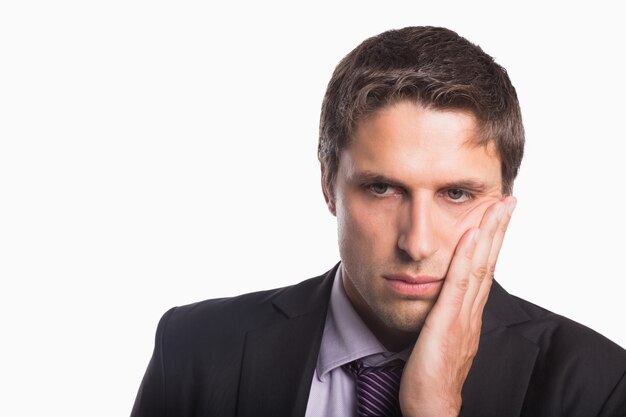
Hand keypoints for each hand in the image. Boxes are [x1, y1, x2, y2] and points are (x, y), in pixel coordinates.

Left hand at [399, 196, 516, 416]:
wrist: (430, 407)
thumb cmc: (430, 375)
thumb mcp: (440, 337)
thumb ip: (445, 315)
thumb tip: (441, 296)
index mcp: (469, 313)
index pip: (483, 269)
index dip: (492, 240)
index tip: (497, 214)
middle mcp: (471, 311)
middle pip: (488, 262)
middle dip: (498, 228)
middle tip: (507, 199)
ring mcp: (463, 316)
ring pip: (479, 267)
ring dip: (489, 233)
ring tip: (497, 206)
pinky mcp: (448, 323)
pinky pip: (458, 284)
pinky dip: (466, 257)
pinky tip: (470, 234)